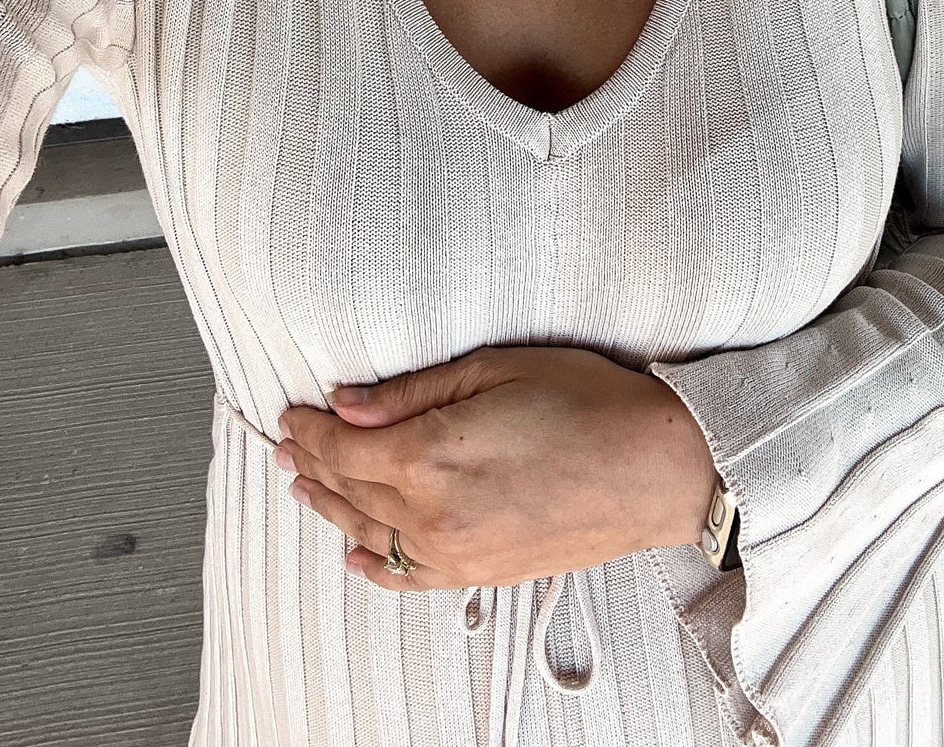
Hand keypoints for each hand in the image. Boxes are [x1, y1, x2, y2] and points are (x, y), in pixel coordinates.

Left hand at [275, 344, 718, 591]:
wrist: (656, 468)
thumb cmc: (589, 405)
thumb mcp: (493, 369)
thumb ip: (411, 392)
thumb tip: (347, 404)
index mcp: (430, 455)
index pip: (343, 447)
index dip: (309, 429)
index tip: (292, 412)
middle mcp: (433, 514)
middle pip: (350, 489)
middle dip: (311, 462)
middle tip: (288, 440)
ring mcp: (456, 552)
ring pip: (369, 532)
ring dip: (330, 506)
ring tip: (303, 484)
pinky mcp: (481, 573)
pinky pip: (407, 575)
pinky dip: (372, 561)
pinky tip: (354, 550)